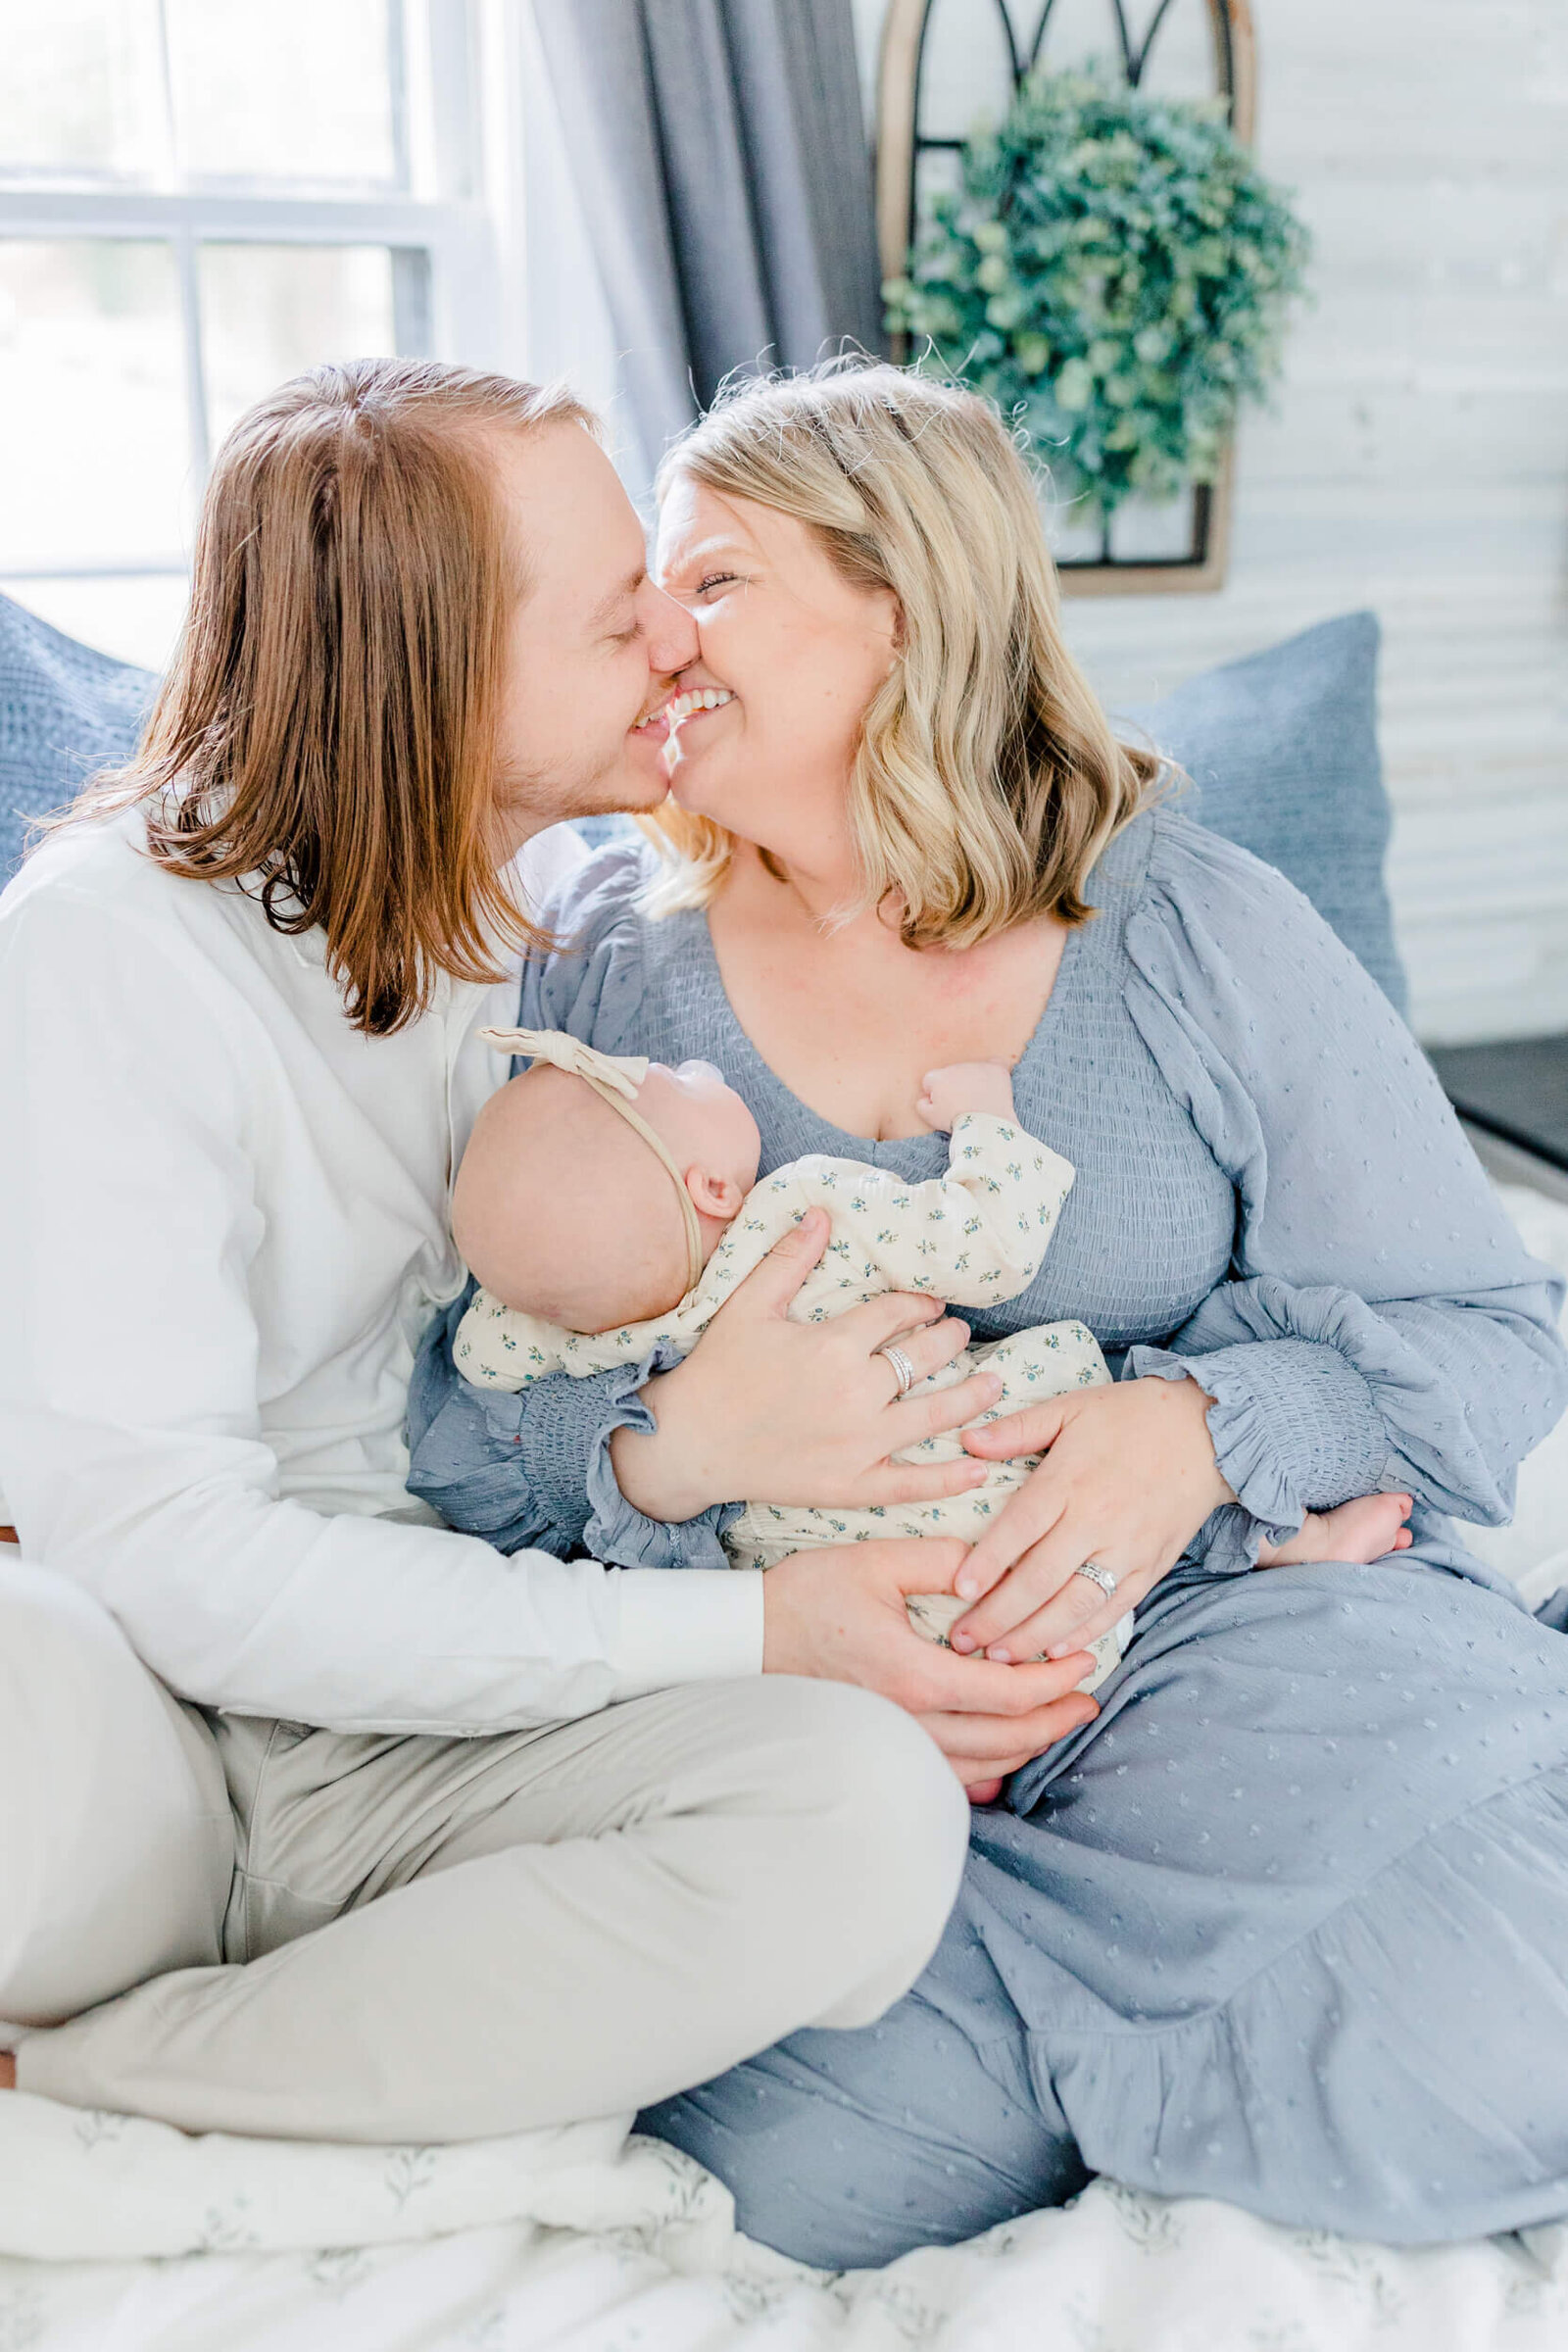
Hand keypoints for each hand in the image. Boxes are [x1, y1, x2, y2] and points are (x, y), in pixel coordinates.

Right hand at [610, 1209, 1005, 1522]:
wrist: (688, 1443)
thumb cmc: (717, 1370)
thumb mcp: (749, 1305)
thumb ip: (789, 1259)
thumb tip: (821, 1212)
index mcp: (834, 1344)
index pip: (897, 1314)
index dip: (920, 1304)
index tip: (931, 1303)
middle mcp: (857, 1392)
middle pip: (925, 1359)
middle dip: (949, 1341)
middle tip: (960, 1334)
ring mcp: (859, 1442)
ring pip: (934, 1413)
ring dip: (971, 1396)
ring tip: (994, 1383)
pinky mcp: (853, 1484)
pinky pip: (913, 1482)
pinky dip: (949, 1479)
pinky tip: (980, 1469)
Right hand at [762, 1537, 1099, 1780]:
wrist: (747, 1639)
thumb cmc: (808, 1597)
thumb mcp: (877, 1561)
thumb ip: (945, 1561)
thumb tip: (996, 1566)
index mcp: (915, 1675)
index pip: (1008, 1692)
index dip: (1055, 1681)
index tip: (1084, 1663)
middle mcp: (909, 1721)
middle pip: (1005, 1741)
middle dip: (1054, 1722)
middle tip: (1086, 1700)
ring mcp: (893, 1743)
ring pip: (980, 1766)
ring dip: (1026, 1747)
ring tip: (1054, 1722)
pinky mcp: (880, 1748)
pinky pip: (945, 1776)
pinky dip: (984, 1771)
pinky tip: (1002, 1757)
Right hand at [916, 1060, 1015, 1133]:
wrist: (985, 1125)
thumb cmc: (956, 1123)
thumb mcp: (930, 1118)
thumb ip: (921, 1104)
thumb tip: (925, 1097)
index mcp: (938, 1077)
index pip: (931, 1081)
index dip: (935, 1094)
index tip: (943, 1106)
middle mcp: (957, 1066)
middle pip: (951, 1074)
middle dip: (954, 1086)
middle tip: (962, 1106)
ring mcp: (977, 1066)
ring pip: (971, 1070)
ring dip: (972, 1081)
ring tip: (978, 1101)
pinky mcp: (996, 1069)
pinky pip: (994, 1064)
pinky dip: (992, 1072)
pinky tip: (992, 1082)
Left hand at [946, 1375, 1234, 1660]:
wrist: (1209, 1431)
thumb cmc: (1131, 1416)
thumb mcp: (1071, 1407)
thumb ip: (1018, 1428)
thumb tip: (967, 1440)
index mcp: (1071, 1479)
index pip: (1021, 1528)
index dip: (987, 1562)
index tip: (958, 1590)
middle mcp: (1099, 1520)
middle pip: (1042, 1577)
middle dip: (999, 1615)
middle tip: (963, 1641)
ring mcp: (1128, 1549)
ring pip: (1076, 1604)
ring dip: (1035, 1636)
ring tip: (998, 1658)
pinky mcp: (1152, 1567)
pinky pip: (1115, 1608)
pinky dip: (1085, 1633)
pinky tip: (1055, 1651)